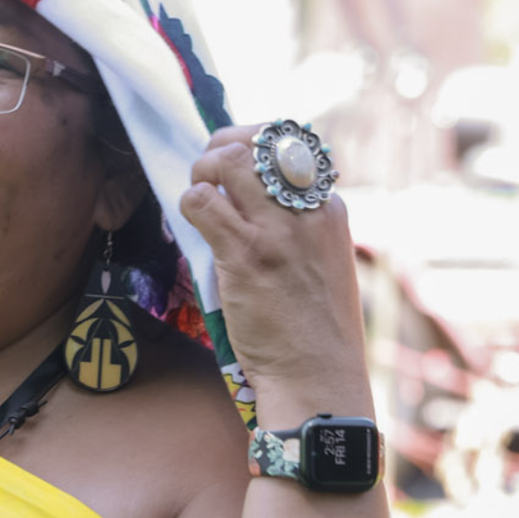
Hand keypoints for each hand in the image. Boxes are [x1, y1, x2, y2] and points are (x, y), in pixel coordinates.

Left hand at [178, 125, 370, 418]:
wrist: (317, 376)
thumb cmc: (314, 329)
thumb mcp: (324, 263)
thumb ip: (299, 228)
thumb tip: (250, 200)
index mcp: (330, 209)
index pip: (292, 146)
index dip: (255, 147)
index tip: (236, 168)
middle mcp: (308, 211)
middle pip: (260, 141)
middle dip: (223, 147)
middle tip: (210, 175)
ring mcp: (277, 230)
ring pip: (229, 160)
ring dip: (203, 171)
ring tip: (200, 197)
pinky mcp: (246, 254)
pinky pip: (202, 201)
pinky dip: (189, 204)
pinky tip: (192, 223)